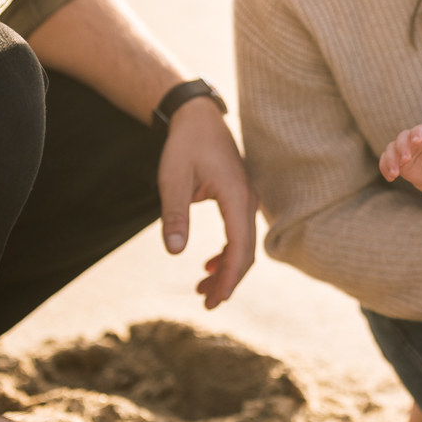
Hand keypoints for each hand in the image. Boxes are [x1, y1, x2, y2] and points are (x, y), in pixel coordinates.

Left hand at [158, 98, 256, 307]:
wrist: (197, 117)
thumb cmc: (185, 145)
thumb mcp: (173, 180)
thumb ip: (174, 216)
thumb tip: (174, 251)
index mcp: (237, 197)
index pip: (240, 247)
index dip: (229, 277)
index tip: (215, 299)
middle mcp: (248, 201)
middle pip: (246, 251)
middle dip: (228, 280)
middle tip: (207, 304)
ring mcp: (246, 200)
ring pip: (244, 245)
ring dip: (226, 269)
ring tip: (203, 290)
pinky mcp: (239, 199)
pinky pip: (239, 234)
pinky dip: (226, 253)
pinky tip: (208, 265)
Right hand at [378, 125, 421, 198]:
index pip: (420, 130)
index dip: (417, 134)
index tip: (416, 141)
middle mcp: (410, 139)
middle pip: (401, 138)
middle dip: (402, 149)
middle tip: (406, 160)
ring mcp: (400, 149)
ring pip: (390, 149)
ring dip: (391, 161)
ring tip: (395, 174)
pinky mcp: (394, 159)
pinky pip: (385, 161)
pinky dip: (385, 168)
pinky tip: (390, 178)